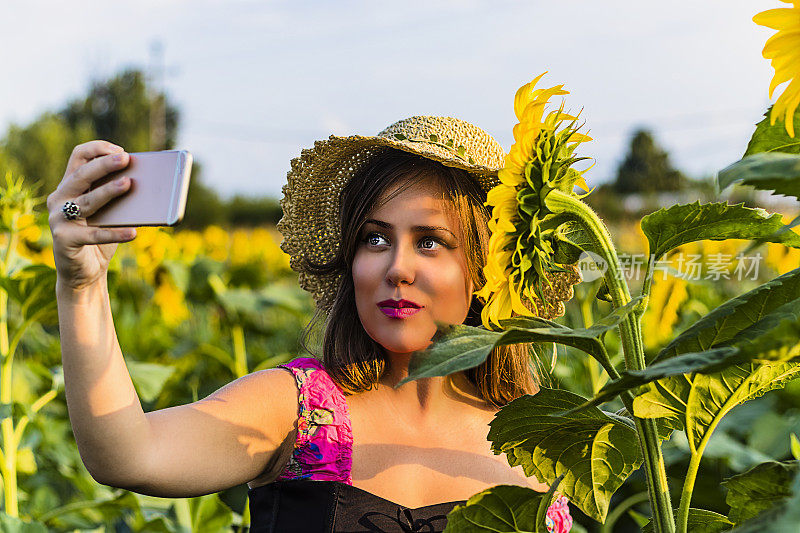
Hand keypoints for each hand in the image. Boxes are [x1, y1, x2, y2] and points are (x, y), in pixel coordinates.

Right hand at [47, 141, 136, 291]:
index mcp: (70, 186)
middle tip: (126, 159)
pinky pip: (93, 235)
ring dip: (107, 191)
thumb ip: (119, 197)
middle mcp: (59, 199)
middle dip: (104, 165)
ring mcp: (58, 219)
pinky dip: (114, 234)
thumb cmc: (100, 238)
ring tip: (128, 184)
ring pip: (86, 202)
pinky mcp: (64, 240)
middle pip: (81, 175)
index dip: (98, 150)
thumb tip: (149, 183)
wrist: (84, 273)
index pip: (78, 157)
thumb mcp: (111, 213)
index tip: (122, 151)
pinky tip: (133, 233)